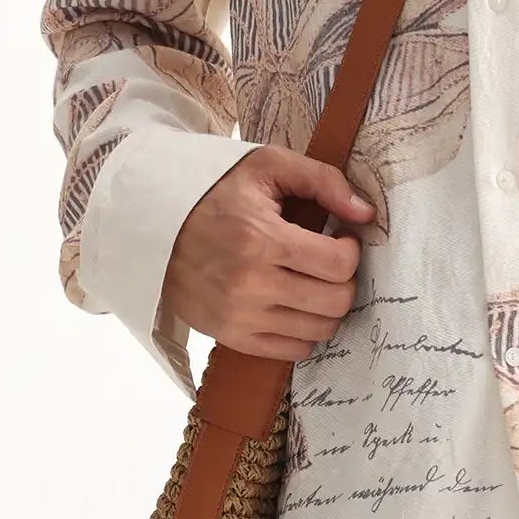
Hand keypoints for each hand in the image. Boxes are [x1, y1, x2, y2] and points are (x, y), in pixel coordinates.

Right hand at [161, 146, 373, 360]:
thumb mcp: (264, 166)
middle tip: (330, 263)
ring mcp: (241, 316)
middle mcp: (252, 284)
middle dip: (344, 281)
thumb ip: (321, 180)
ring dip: (327, 308)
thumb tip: (366, 213)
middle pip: (335, 302)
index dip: (350, 251)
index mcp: (261, 238)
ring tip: (313, 283)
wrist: (151, 225)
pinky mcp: (233, 338)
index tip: (340, 239)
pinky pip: (294, 351)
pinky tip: (295, 306)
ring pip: (320, 331)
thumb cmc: (212, 192)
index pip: (338, 265)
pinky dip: (304, 332)